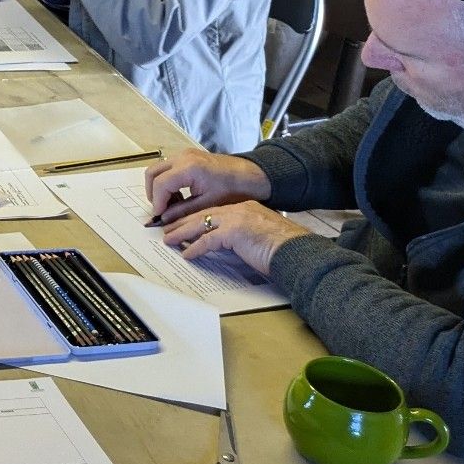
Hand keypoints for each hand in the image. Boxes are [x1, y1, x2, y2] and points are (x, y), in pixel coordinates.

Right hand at [143, 148, 271, 223]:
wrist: (252, 175)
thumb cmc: (234, 190)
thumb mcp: (207, 205)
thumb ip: (182, 211)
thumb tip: (163, 219)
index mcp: (189, 168)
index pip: (160, 184)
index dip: (157, 202)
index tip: (159, 217)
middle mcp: (183, 157)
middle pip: (153, 173)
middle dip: (153, 193)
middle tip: (161, 210)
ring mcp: (184, 154)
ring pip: (158, 169)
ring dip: (160, 187)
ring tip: (172, 205)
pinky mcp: (188, 155)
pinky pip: (168, 167)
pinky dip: (168, 181)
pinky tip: (180, 196)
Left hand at [160, 200, 310, 278]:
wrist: (297, 251)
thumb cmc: (281, 248)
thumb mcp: (257, 236)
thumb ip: (240, 235)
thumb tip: (222, 244)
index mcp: (244, 208)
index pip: (213, 211)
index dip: (195, 218)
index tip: (182, 223)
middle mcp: (238, 210)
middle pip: (202, 214)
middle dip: (182, 222)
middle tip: (167, 228)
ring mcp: (236, 219)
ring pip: (200, 224)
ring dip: (182, 233)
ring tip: (169, 240)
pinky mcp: (235, 232)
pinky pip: (208, 240)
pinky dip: (196, 248)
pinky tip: (187, 254)